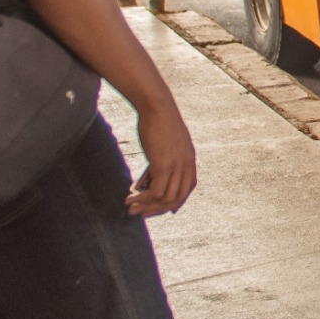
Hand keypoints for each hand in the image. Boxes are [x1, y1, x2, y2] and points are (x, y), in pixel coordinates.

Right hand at [126, 99, 198, 215]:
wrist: (156, 105)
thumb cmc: (157, 120)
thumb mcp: (166, 142)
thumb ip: (164, 157)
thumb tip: (153, 173)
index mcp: (189, 159)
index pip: (187, 188)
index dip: (175, 201)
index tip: (161, 209)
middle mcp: (186, 165)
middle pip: (177, 198)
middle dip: (158, 209)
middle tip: (141, 213)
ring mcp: (177, 167)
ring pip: (165, 199)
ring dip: (147, 207)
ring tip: (131, 208)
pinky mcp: (163, 166)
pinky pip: (155, 193)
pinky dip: (143, 200)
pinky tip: (130, 199)